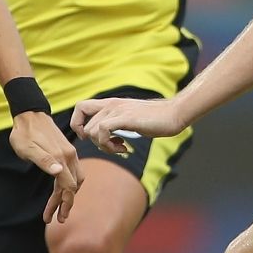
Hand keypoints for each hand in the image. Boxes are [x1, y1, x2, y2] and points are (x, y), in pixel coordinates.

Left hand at [10, 111, 79, 221]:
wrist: (29, 114)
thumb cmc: (24, 133)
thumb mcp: (28, 148)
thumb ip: (43, 160)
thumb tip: (58, 172)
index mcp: (61, 157)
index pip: (68, 186)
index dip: (62, 204)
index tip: (55, 218)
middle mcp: (69, 156)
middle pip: (73, 186)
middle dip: (66, 204)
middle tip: (58, 219)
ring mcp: (69, 154)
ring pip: (74, 180)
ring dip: (67, 195)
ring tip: (57, 208)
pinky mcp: (66, 151)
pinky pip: (72, 172)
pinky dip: (67, 184)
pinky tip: (59, 190)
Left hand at [72, 96, 186, 155]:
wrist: (173, 114)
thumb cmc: (154, 119)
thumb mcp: (129, 120)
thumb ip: (115, 124)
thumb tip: (105, 137)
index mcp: (110, 104)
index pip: (80, 107)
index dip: (79, 125)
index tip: (92, 138)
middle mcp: (110, 105)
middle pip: (83, 126)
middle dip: (94, 143)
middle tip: (112, 147)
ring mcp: (117, 110)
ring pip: (91, 132)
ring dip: (104, 147)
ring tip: (121, 148)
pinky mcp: (125, 118)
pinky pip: (103, 131)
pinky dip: (109, 146)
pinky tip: (124, 148)